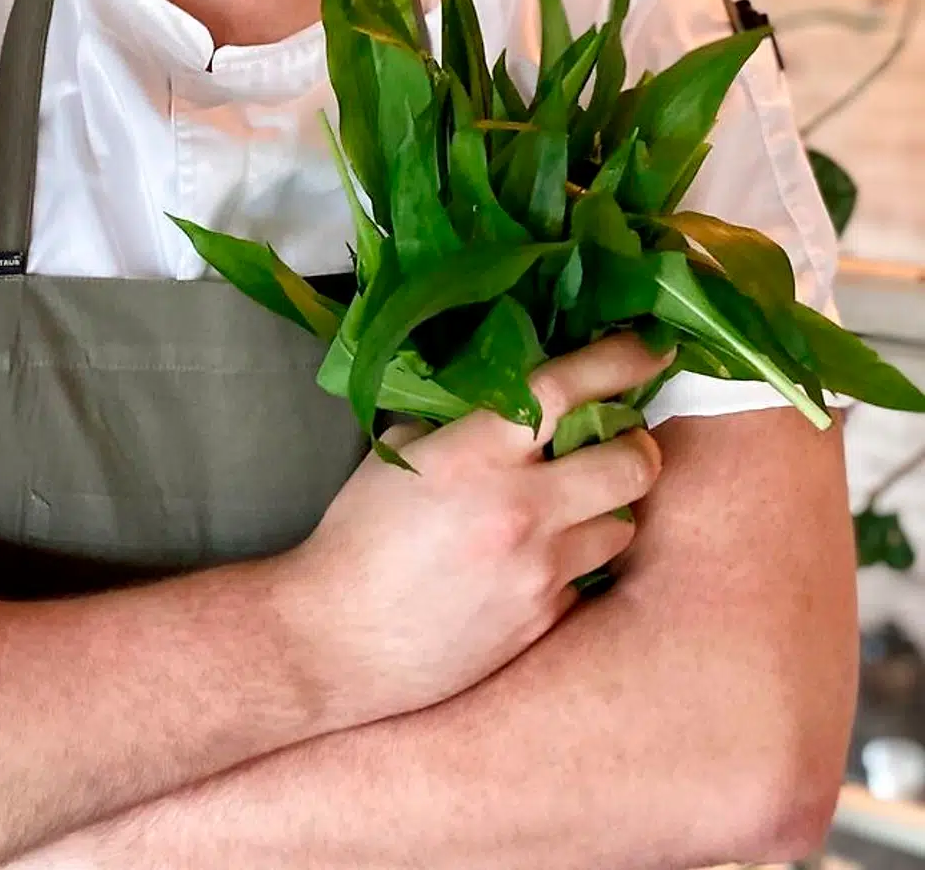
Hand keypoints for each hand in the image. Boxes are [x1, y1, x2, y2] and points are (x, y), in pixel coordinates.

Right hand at [267, 331, 670, 733]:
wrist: (339, 639)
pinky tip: (538, 560)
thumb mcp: (400, 455)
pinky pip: (587, 579)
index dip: (619, 361)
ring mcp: (541, 570)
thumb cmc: (358, 535)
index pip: (568, 389)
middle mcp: (523, 508)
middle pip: (632, 463)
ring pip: (623, 526)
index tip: (649, 348)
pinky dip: (574, 562)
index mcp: (478, 453)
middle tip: (623, 440)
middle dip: (637, 445)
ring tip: (578, 502)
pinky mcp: (545, 621)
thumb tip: (499, 402)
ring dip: (608, 507)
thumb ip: (459, 424)